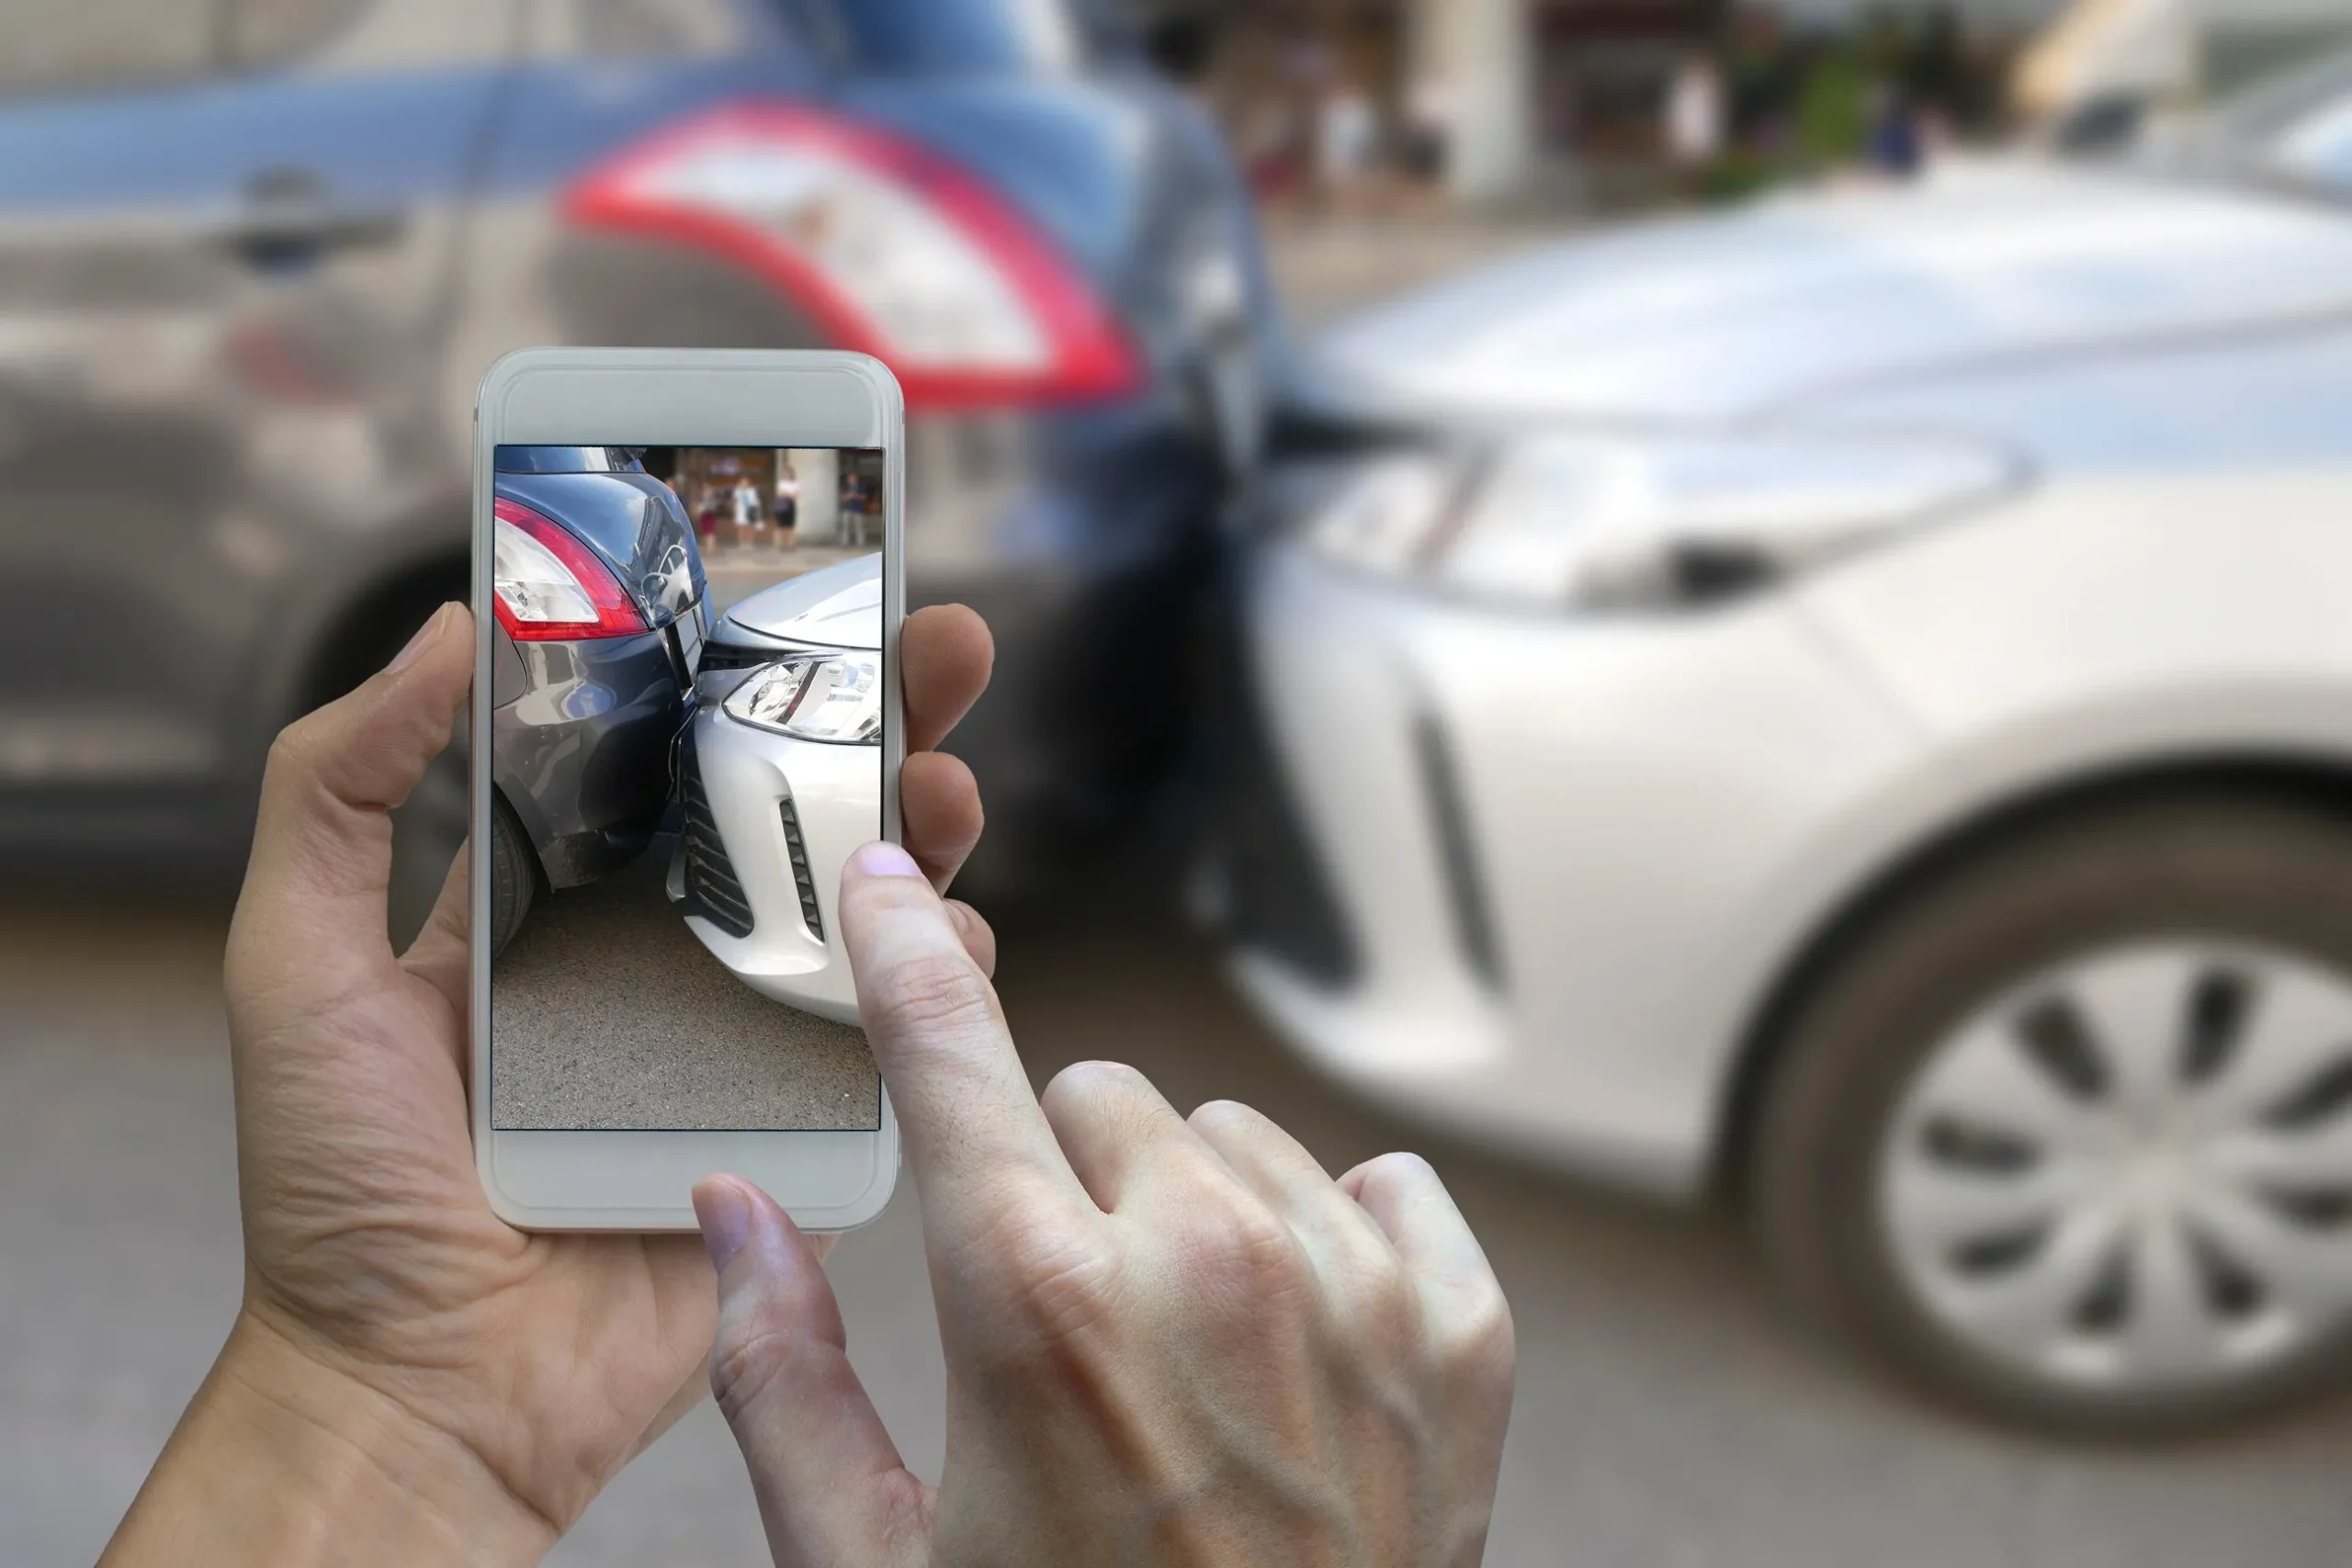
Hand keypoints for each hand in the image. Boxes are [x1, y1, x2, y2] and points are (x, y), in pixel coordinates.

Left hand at [103, 600, 995, 1563]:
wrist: (425, 1389)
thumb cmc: (343, 1192)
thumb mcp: (296, 960)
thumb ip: (337, 787)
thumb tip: (446, 627)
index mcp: (558, 908)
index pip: (667, 761)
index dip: (738, 675)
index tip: (800, 593)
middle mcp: (664, 963)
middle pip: (794, 815)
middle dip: (876, 724)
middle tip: (936, 650)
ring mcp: (743, 1047)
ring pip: (866, 913)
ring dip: (924, 833)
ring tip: (944, 787)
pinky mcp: (804, 1134)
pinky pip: (896, 1042)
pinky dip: (939, 978)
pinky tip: (947, 934)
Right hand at [696, 851, 1516, 1565]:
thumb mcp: (869, 1566)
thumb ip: (779, 1372)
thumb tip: (731, 1213)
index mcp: (1037, 1303)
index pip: (950, 1052)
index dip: (901, 952)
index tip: (887, 880)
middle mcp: (1207, 1262)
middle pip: (1097, 1092)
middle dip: (1059, 1174)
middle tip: (1059, 1316)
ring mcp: (1352, 1291)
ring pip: (1233, 1137)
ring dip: (1192, 1211)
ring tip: (1179, 1361)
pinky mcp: (1465, 1331)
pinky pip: (1381, 1187)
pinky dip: (1335, 1247)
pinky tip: (1300, 1353)